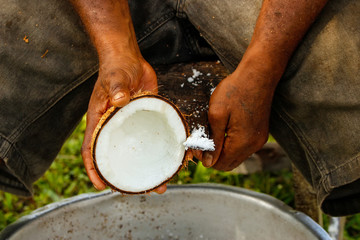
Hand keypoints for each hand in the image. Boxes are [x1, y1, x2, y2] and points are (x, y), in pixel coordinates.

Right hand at [81, 52, 164, 191]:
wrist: (130, 59)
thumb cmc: (116, 67)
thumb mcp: (116, 77)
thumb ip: (116, 88)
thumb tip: (119, 100)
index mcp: (100, 120)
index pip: (92, 149)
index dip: (94, 169)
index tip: (102, 185)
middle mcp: (113, 126)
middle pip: (116, 156)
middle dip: (126, 175)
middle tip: (143, 188)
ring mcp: (129, 124)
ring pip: (136, 150)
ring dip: (146, 166)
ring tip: (161, 182)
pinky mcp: (143, 119)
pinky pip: (150, 138)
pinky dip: (157, 149)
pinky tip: (169, 158)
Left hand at [195, 56, 276, 170]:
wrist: (258, 75)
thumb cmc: (235, 91)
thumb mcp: (217, 115)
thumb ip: (213, 141)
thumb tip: (208, 163)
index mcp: (242, 143)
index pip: (219, 164)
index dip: (204, 158)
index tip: (195, 144)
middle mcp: (253, 146)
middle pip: (228, 164)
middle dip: (213, 156)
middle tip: (202, 141)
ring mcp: (259, 140)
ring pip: (236, 157)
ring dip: (222, 151)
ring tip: (212, 133)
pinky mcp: (261, 133)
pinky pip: (243, 148)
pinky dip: (232, 145)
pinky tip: (224, 130)